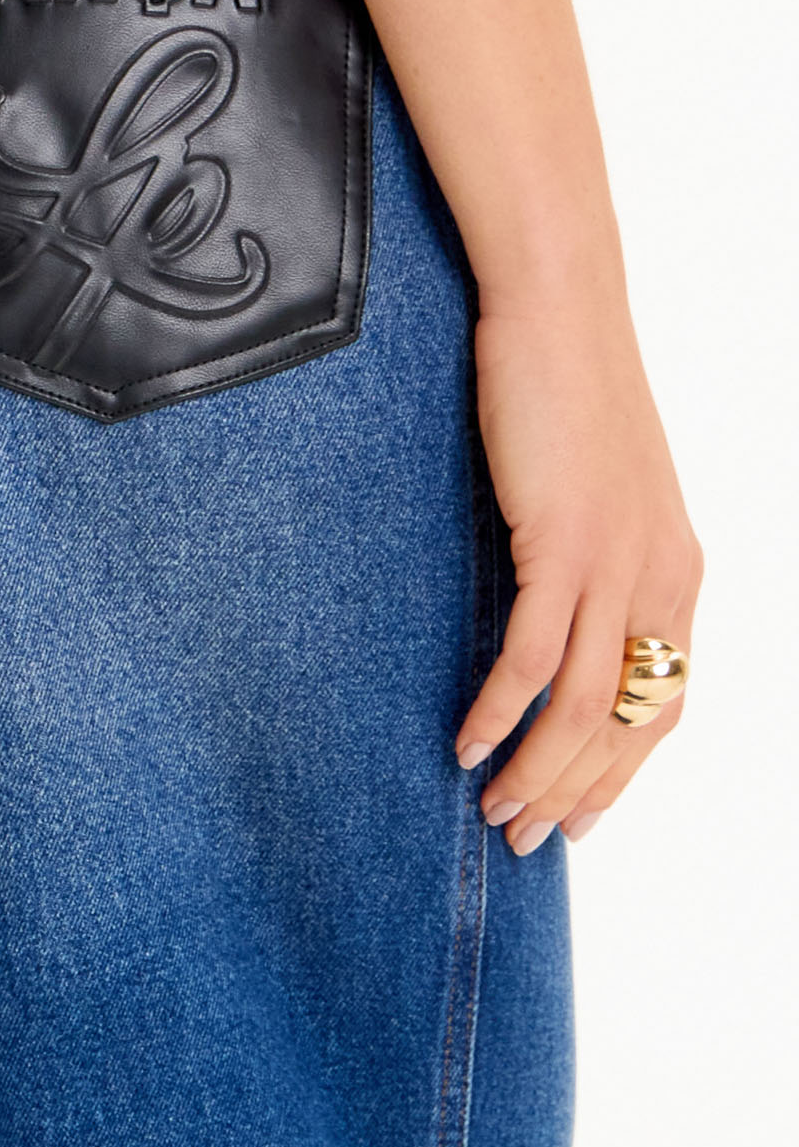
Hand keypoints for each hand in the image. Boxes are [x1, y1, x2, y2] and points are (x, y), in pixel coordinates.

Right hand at [454, 290, 704, 854]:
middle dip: (578, 792)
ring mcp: (617, 561)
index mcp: (679, 569)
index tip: (581, 817)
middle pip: (630, 720)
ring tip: (494, 811)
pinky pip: (534, 653)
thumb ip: (598, 553)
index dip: (625, 771)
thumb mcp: (601, 487)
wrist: (559, 309)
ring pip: (585, 703)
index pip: (668, 702)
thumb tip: (559, 610)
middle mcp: (663, 577)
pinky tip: (468, 741)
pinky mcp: (564, 540)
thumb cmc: (568, 388)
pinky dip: (501, 709)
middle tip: (526, 836)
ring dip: (539, 770)